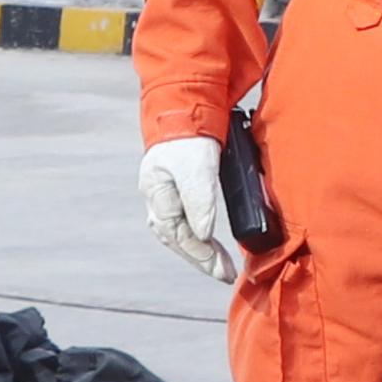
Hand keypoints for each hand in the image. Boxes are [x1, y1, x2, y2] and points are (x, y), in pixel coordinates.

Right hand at [139, 136, 238, 284]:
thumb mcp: (197, 167)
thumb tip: (203, 235)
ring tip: (219, 266)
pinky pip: (182, 222)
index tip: (221, 269)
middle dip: (201, 259)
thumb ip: (200, 200)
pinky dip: (196, 237)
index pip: (179, 234)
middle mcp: (156, 198)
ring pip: (177, 233)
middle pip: (176, 239)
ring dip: (198, 252)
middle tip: (224, 274)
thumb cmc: (189, 137)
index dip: (200, 254)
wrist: (183, 107)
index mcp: (158, 194)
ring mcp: (163, 194)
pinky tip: (207, 245)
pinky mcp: (175, 190)